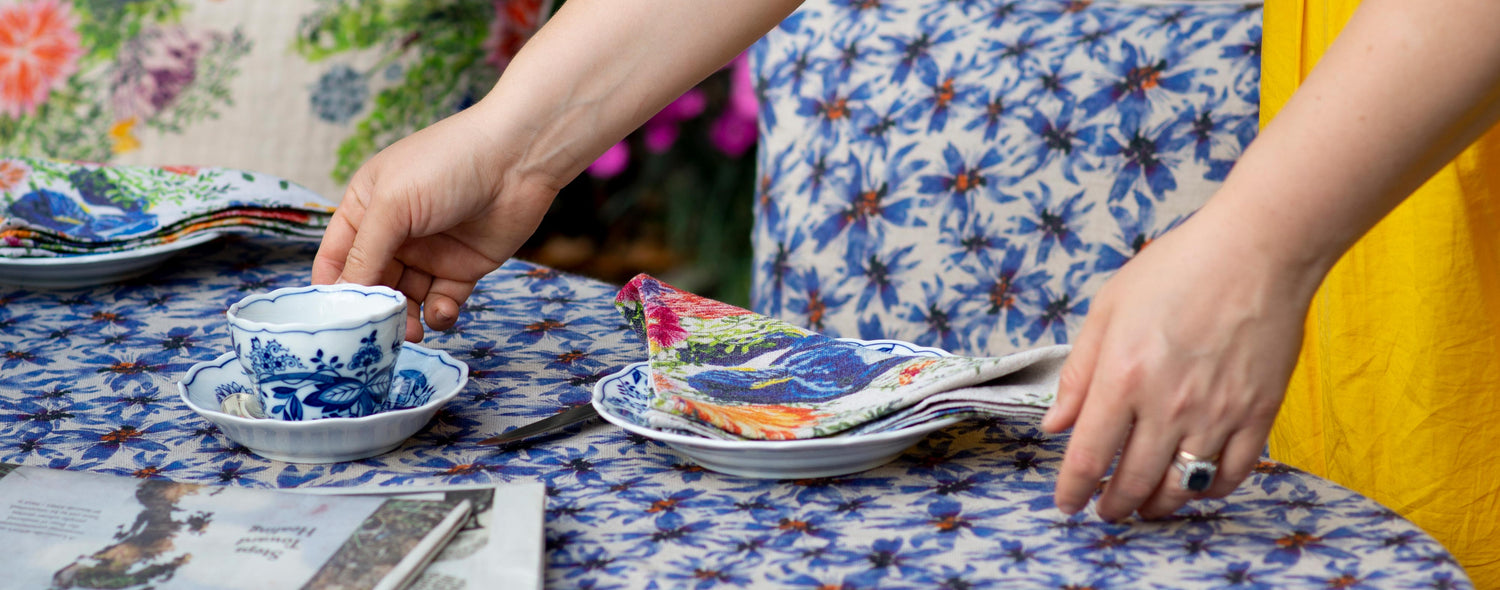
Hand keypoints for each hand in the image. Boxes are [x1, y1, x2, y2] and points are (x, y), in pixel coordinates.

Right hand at [312, 105, 562, 341]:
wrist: (518, 161)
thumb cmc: (448, 164)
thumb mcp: (393, 204)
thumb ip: (366, 252)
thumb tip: (344, 294)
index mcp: (366, 208)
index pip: (336, 257)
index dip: (332, 289)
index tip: (333, 322)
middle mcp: (394, 233)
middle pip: (372, 285)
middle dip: (374, 311)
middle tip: (377, 335)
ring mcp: (429, 253)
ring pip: (406, 299)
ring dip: (406, 320)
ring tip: (411, 332)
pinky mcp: (462, 269)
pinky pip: (441, 302)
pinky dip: (438, 314)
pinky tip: (442, 312)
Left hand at [1040, 210, 1318, 520]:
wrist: (1257, 250)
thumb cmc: (1176, 269)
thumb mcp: (1107, 309)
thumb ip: (1078, 372)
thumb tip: (1054, 425)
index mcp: (1123, 377)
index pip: (1088, 457)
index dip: (1072, 490)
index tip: (1066, 503)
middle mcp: (1167, 404)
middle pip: (1133, 482)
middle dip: (1112, 506)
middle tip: (1104, 511)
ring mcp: (1217, 413)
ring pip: (1181, 487)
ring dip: (1157, 507)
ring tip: (1143, 506)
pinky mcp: (1258, 414)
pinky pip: (1231, 474)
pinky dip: (1208, 490)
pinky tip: (1193, 485)